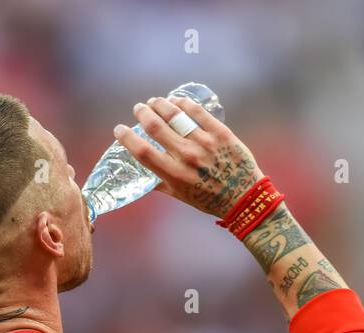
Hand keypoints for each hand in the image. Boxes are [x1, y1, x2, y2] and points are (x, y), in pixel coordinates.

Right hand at [114, 96, 260, 217]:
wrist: (244, 197)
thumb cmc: (210, 199)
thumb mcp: (181, 196)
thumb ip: (161, 184)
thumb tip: (143, 175)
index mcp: (174, 175)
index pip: (142, 152)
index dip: (126, 138)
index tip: (119, 129)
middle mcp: (187, 157)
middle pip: (156, 127)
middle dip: (143, 113)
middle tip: (138, 109)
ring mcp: (204, 143)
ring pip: (175, 115)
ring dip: (160, 104)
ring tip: (154, 101)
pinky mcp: (220, 133)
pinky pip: (197, 112)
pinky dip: (183, 103)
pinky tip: (176, 101)